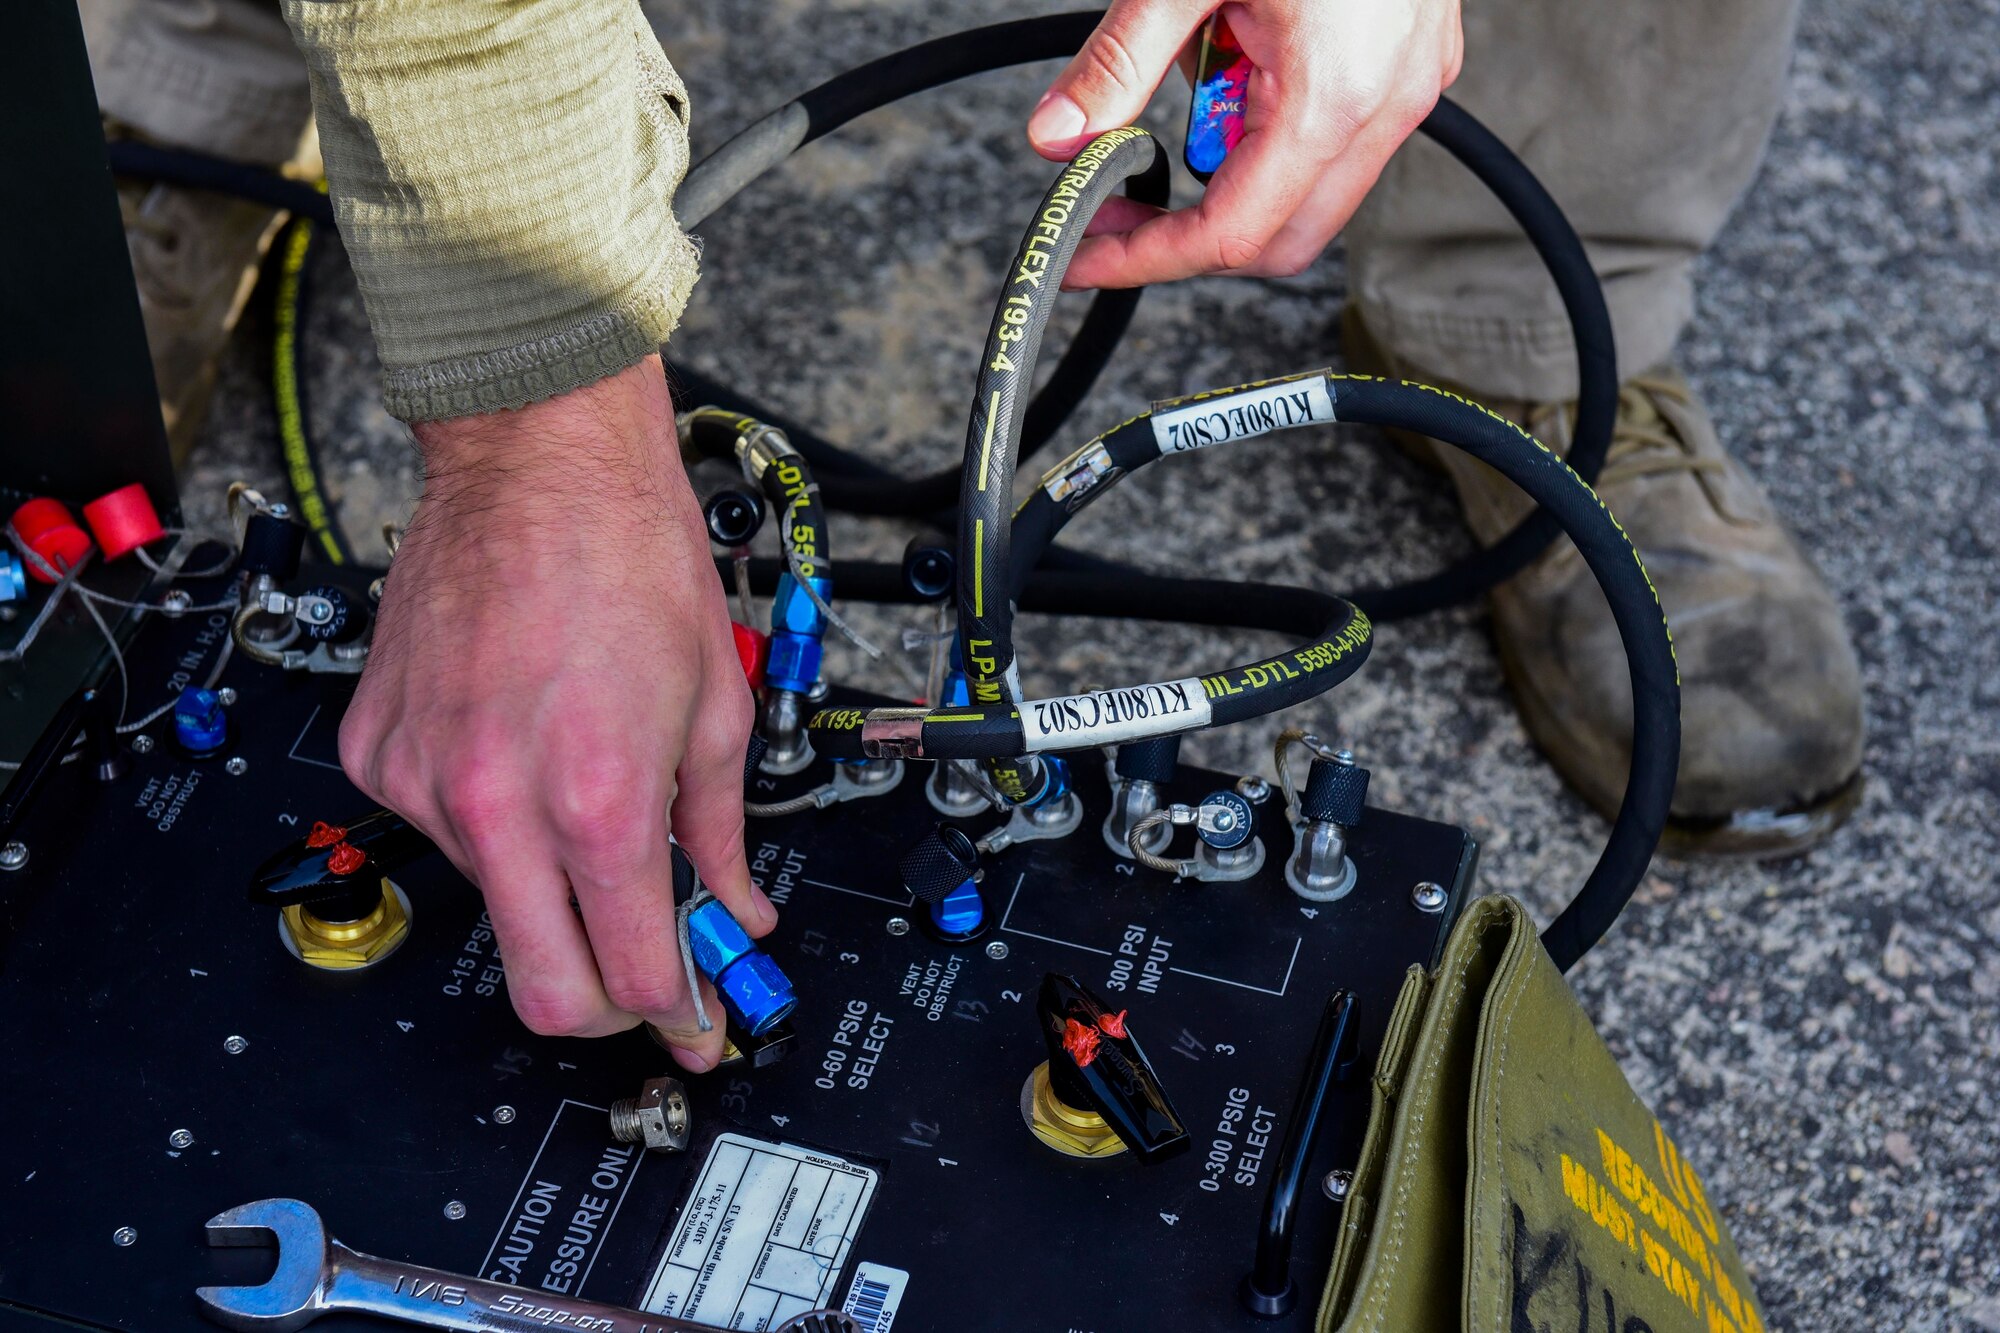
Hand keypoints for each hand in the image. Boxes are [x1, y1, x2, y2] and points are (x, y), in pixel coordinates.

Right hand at [338, 356, 767, 1070]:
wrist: (536, 462)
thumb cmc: (631, 557)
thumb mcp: (714, 708)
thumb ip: (721, 833)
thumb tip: (734, 907)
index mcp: (598, 803)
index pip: (634, 975)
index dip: (678, 1014)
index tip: (696, 1023)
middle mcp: (500, 807)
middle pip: (541, 992)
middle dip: (603, 1008)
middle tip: (645, 979)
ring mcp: (428, 783)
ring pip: (494, 903)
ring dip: (548, 883)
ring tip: (582, 792)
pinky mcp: (380, 752)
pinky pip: (439, 828)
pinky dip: (490, 817)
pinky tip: (521, 750)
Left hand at [1026, 0, 1462, 286]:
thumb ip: (1118, 61)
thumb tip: (1060, 133)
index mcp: (1334, 96)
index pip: (1232, 234)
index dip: (1148, 258)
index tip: (1088, 253)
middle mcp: (1388, 104)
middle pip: (1277, 239)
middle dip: (1190, 229)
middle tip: (1116, 197)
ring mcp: (1409, 86)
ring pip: (1308, 190)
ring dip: (1233, 159)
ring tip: (1198, 61)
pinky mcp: (1412, 62)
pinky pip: (1336, 134)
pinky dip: (1271, 121)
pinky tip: (1240, 49)